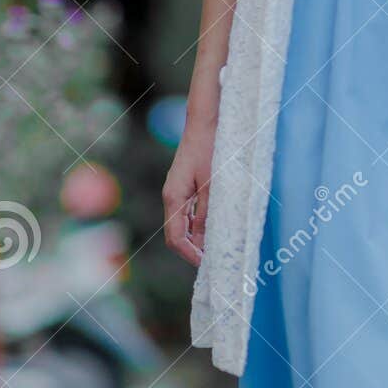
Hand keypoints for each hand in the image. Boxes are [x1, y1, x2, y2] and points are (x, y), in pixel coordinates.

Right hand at [162, 121, 215, 267]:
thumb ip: (207, 213)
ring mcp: (177, 191)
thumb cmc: (210, 149)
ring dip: (197, 238)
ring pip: (183, 224)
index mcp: (173, 198)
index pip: (175, 238)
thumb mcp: (213, 184)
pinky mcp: (185, 186)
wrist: (205, 121)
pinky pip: (189, 213)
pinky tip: (214, 228)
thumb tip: (204, 241)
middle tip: (214, 261)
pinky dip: (199, 224)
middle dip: (193, 250)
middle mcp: (171, 197)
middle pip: (177, 234)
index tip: (206, 265)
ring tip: (216, 248)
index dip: (189, 254)